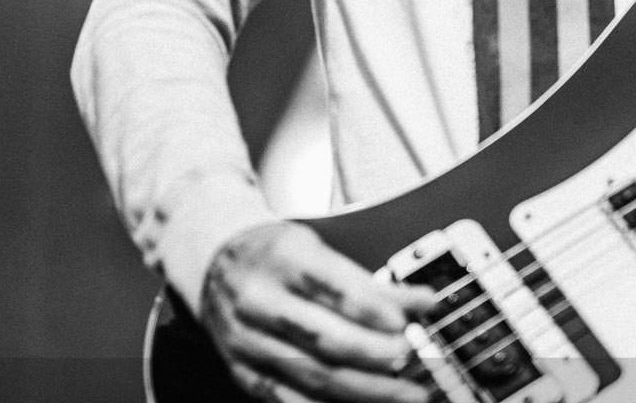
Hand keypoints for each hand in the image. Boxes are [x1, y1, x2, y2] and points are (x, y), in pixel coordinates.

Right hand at [199, 221, 434, 402]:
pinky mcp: (243, 371)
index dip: (371, 308)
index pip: (330, 286)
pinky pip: (289, 399)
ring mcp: (247, 340)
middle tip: (410, 359)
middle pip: (321, 335)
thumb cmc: (273, 255)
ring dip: (365, 389)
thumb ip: (367, 281)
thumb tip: (421, 304)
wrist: (213, 264)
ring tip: (405, 393)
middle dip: (373, 353)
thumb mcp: (315, 248)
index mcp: (278, 258)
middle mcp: (257, 299)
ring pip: (311, 373)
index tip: (405, 321)